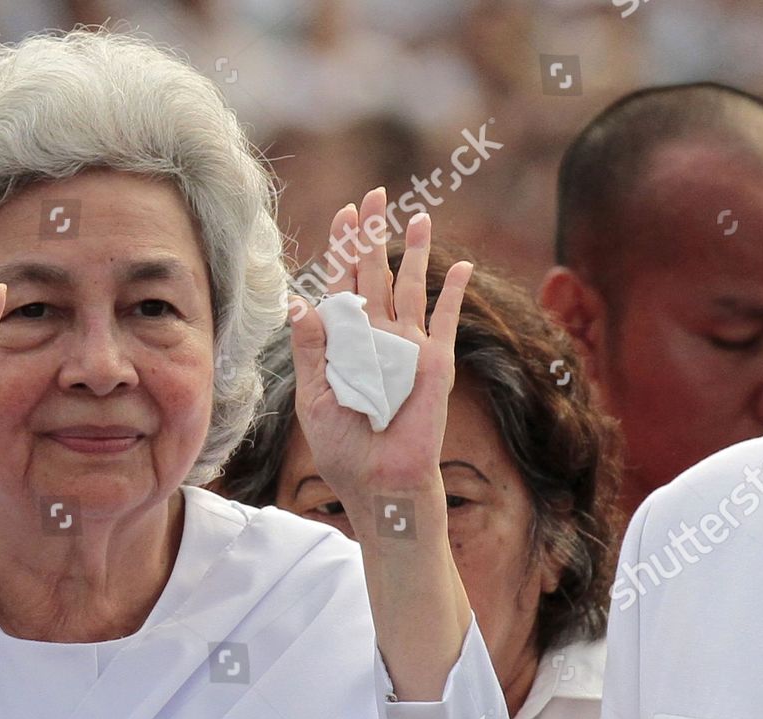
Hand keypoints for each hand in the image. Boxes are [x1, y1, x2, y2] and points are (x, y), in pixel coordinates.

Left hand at [288, 188, 471, 514]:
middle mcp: (376, 336)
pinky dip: (455, 293)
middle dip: (373, 235)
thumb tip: (300, 302)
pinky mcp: (436, 361)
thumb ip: (312, 349)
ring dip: (415, 251)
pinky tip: (462, 266)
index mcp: (344, 342)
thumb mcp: (314, 397)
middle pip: (376, 274)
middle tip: (374, 195)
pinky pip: (447, 320)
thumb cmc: (342, 446)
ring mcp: (408, 346)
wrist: (378, 479)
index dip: (342, 249)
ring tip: (415, 214)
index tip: (343, 213)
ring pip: (412, 286)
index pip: (342, 285)